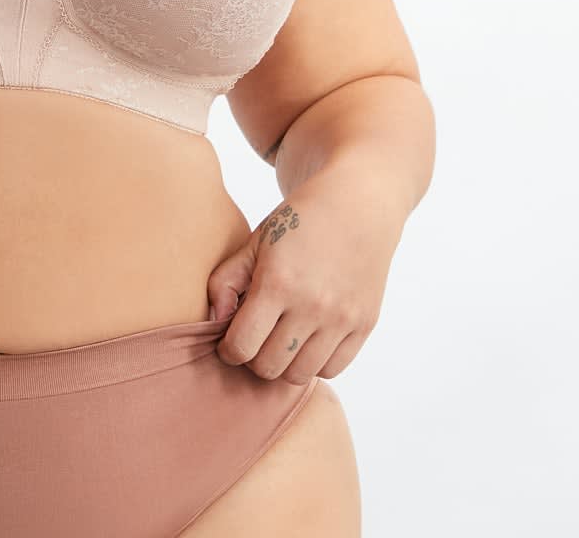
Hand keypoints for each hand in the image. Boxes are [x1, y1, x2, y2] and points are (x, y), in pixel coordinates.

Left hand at [205, 168, 405, 384]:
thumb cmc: (299, 221)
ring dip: (283, 364)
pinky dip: (314, 362)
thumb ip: (225, 281)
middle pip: (269, 368)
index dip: (228, 349)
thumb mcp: (255, 241)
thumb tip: (214, 321)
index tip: (229, 339)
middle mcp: (312, 306)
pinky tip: (306, 339)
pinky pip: (332, 369)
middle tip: (254, 338)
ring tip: (279, 339)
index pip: (242, 346)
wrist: (357, 203)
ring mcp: (341, 319)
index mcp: (278, 282)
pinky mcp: (364, 325)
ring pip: (299, 375)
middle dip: (253, 358)